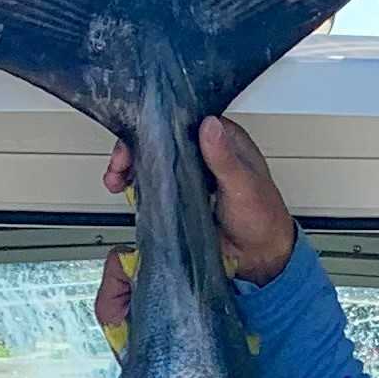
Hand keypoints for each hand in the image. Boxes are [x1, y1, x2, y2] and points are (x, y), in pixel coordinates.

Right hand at [97, 112, 299, 289]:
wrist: (259, 257)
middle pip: (161, 139)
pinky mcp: (180, 196)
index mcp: (223, 139)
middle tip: (120, 164)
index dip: (156, 125)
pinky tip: (126, 190)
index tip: (136, 136)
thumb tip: (209, 126)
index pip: (182, 121)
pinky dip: (137, 186)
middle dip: (135, 148)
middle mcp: (204, 153)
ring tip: (117, 179)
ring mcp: (190, 175)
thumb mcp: (243, 184)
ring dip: (131, 167)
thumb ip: (224, 158)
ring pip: (154, 160)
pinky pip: (155, 185)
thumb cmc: (262, 218)